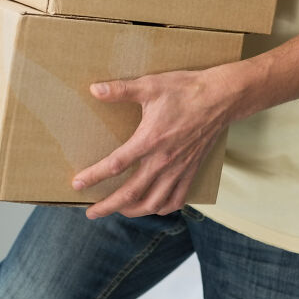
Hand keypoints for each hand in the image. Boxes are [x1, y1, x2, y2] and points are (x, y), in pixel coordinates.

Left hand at [71, 65, 235, 219]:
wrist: (221, 97)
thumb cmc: (186, 89)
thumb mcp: (151, 85)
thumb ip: (121, 89)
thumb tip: (94, 89)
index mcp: (150, 140)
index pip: (116, 165)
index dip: (94, 176)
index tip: (77, 185)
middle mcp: (163, 160)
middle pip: (131, 194)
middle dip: (108, 206)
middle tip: (91, 213)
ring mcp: (179, 169)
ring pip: (154, 203)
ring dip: (133, 211)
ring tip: (119, 210)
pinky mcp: (191, 170)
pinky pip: (177, 199)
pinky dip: (163, 208)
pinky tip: (154, 206)